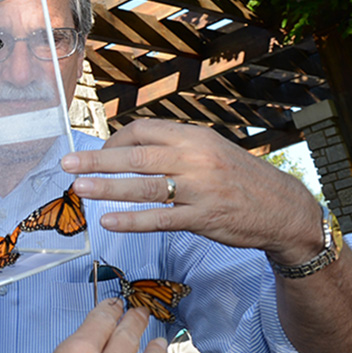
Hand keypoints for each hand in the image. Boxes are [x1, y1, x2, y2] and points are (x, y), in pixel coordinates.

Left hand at [62, 119, 323, 263]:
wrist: (284, 209)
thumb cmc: (239, 178)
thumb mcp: (210, 149)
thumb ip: (174, 146)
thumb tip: (129, 146)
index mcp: (194, 137)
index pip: (142, 130)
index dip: (114, 141)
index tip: (98, 154)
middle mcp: (195, 159)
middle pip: (136, 156)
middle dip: (97, 160)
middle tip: (67, 164)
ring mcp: (199, 189)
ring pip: (143, 187)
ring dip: (107, 188)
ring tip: (79, 189)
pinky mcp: (203, 218)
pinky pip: (160, 219)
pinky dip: (132, 220)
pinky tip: (109, 221)